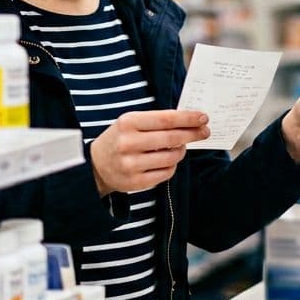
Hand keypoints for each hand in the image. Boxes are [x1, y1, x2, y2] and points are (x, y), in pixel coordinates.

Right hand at [90, 109, 209, 195]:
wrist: (95, 165)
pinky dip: (172, 165)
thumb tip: (189, 121)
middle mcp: (128, 143)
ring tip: (181, 147)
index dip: (188, 118)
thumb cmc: (119, 139)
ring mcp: (131, 164)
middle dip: (192, 134)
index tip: (203, 118)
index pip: (166, 119)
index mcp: (128, 123)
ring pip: (171, 157)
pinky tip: (168, 160)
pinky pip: (166, 173)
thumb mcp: (131, 123)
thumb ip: (156, 121)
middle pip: (172, 138)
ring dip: (181, 151)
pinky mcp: (135, 182)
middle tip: (204, 132)